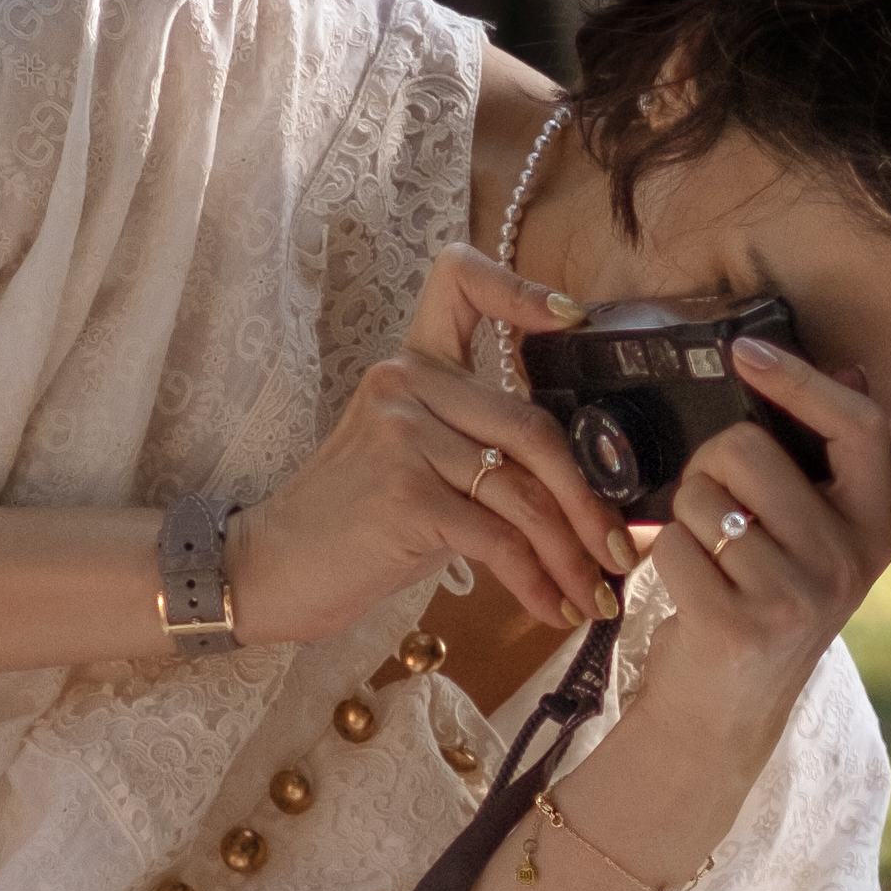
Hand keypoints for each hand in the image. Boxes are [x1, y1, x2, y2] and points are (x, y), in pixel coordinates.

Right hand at [223, 245, 639, 647]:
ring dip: (572, 555)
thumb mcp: (411, 462)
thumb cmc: (350, 523)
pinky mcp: (405, 495)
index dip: (524, 290)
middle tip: (621, 551)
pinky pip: (499, 540)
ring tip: (594, 594)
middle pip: (533, 428)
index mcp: (411, 365)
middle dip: (590, 501)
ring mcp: (403, 437)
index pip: (462, 283)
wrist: (269, 568)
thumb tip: (581, 483)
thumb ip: (477, 446)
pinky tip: (552, 608)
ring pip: (524, 493)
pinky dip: (536, 582)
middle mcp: (406, 385)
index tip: (576, 320)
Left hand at [635, 338, 890, 769]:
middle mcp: (849, 560)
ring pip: (703, 496)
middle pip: (751, 449)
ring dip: (682, 517)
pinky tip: (684, 590)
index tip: (745, 351)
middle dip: (706, 467)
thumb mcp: (807, 540)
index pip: (859, 426)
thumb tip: (847, 368)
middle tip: (708, 511)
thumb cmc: (755, 606)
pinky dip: (659, 558)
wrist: (723, 714)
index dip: (801, 380)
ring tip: (702, 558)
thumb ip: (822, 465)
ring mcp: (799, 595)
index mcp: (874, 527)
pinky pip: (673, 545)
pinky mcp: (741, 624)